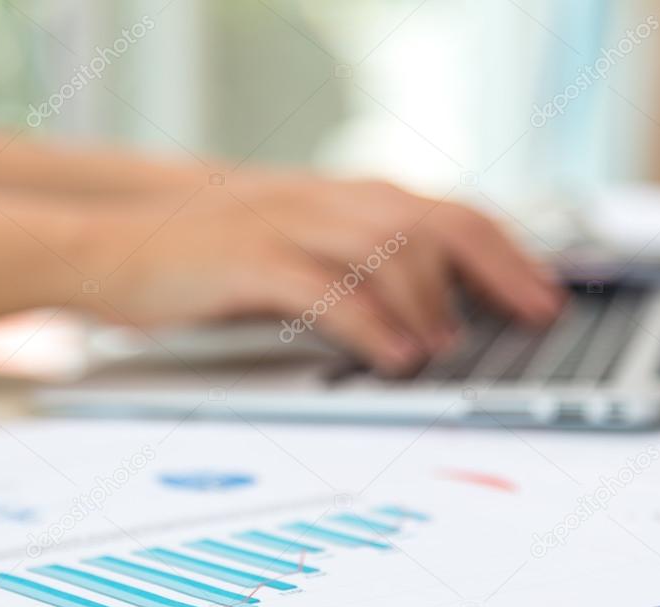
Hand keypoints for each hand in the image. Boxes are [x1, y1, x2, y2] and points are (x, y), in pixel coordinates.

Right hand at [80, 172, 562, 373]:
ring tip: (447, 348)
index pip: (444, 211)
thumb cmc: (208, 257)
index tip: (544, 292)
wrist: (115, 246)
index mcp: (339, 198)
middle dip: (495, 269)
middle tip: (533, 316)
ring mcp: (285, 224)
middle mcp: (322, 200)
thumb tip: (430, 306)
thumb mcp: (295, 250)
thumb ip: (356, 266)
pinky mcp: (247, 259)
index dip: (505, 251)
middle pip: (431, 221)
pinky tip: (393, 355)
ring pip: (384, 247)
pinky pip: (323, 287)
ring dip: (429, 301)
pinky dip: (368, 322)